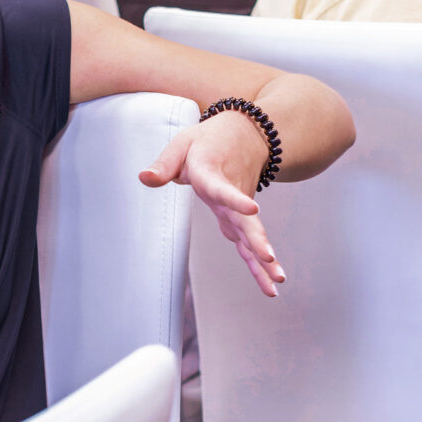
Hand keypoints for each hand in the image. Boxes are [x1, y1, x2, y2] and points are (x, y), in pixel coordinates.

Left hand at [141, 115, 285, 296]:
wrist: (244, 134)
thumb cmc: (207, 141)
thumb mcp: (182, 144)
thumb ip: (164, 164)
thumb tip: (144, 178)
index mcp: (213, 175)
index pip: (223, 190)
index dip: (235, 200)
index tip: (253, 207)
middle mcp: (232, 195)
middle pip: (246, 221)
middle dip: (258, 240)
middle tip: (269, 257)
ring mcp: (239, 210)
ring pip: (253, 236)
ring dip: (264, 259)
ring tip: (277, 280)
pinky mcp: (241, 220)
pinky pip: (250, 245)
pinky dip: (260, 266)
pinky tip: (270, 286)